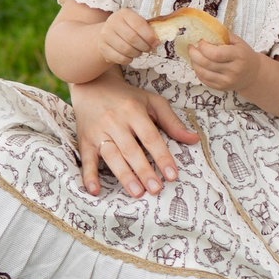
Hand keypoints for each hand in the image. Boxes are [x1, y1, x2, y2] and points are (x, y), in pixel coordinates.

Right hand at [68, 73, 198, 196]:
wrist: (92, 85)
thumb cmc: (127, 97)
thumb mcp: (152, 102)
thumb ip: (172, 121)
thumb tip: (193, 139)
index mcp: (133, 111)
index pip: (150, 137)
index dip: (161, 156)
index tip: (172, 175)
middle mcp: (114, 121)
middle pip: (131, 149)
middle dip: (144, 171)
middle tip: (156, 189)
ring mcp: (97, 132)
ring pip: (111, 156)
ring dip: (124, 175)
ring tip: (137, 192)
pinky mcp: (84, 140)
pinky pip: (86, 159)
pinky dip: (89, 176)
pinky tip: (95, 190)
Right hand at [93, 10, 157, 68]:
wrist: (108, 33)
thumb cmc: (128, 28)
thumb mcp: (136, 23)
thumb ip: (147, 29)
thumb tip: (157, 41)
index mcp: (124, 14)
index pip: (139, 25)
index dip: (150, 36)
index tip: (156, 43)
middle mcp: (112, 22)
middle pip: (132, 38)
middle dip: (144, 46)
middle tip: (148, 49)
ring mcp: (105, 35)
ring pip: (126, 49)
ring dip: (137, 54)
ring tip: (139, 52)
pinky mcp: (102, 47)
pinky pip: (119, 58)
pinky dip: (128, 60)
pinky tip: (130, 57)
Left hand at [183, 37, 262, 95]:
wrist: (253, 74)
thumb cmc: (244, 55)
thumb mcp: (238, 42)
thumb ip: (222, 36)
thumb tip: (204, 31)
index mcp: (238, 56)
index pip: (215, 54)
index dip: (203, 47)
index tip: (200, 41)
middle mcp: (233, 70)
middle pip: (206, 63)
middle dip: (194, 53)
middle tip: (190, 47)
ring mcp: (227, 81)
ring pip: (202, 72)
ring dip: (193, 62)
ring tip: (193, 55)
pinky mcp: (221, 88)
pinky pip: (204, 80)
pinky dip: (198, 71)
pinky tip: (198, 65)